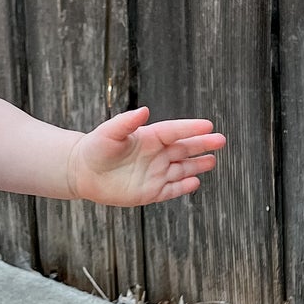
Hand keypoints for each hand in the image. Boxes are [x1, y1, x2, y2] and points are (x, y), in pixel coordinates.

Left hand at [66, 106, 225, 206]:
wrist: (83, 172)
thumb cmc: (95, 148)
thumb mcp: (109, 132)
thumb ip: (126, 122)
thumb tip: (144, 110)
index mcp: (148, 138)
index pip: (174, 131)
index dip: (191, 128)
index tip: (208, 125)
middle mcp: (155, 155)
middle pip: (184, 149)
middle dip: (202, 145)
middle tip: (221, 140)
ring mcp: (154, 174)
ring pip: (182, 169)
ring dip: (197, 165)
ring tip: (213, 161)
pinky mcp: (150, 192)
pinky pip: (171, 189)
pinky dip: (183, 187)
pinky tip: (196, 181)